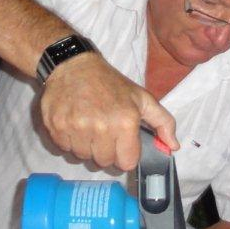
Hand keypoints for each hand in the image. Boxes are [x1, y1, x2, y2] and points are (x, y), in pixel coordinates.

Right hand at [40, 52, 177, 170]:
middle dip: (105, 152)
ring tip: (87, 127)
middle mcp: (100, 127)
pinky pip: (64, 149)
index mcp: (125, 122)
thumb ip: (163, 123)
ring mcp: (75, 128)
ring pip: (83, 158)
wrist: (73, 65)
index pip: (126, 163)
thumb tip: (174, 147)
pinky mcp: (55, 127)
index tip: (121, 144)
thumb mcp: (142, 98)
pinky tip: (73, 125)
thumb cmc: (111, 84)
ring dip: (86, 148)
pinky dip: (69, 142)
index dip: (125, 155)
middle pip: (104, 163)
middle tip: (103, 133)